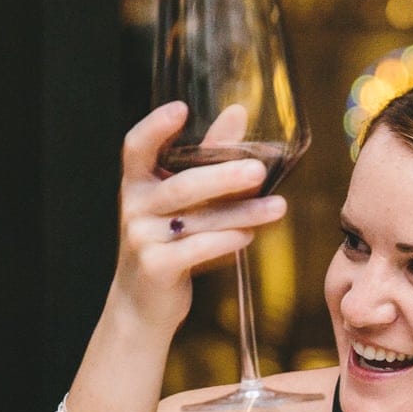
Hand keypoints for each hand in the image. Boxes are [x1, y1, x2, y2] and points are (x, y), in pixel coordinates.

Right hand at [114, 101, 286, 333]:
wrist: (143, 302)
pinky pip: (196, 250)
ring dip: (241, 212)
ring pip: (197, 221)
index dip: (155, 127)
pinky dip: (225, 242)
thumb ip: (206, 156)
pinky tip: (250, 235)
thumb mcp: (181, 198)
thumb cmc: (169, 240)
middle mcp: (134, 207)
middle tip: (258, 170)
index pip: (136, 147)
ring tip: (278, 207)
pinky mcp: (156, 267)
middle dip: (222, 177)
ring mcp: (142, 239)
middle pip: (181, 186)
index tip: (181, 109)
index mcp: (137, 182)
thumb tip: (236, 111)